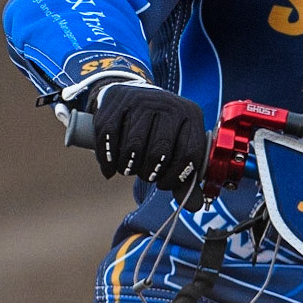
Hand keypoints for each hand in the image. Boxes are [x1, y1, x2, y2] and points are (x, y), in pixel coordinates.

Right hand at [91, 83, 205, 205]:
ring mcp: (142, 101)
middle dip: (149, 173)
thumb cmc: (159, 131)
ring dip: (128, 167)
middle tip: (144, 174)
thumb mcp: (177, 147)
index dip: (176, 177)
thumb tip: (195, 207)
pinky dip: (107, 159)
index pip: (190, 153)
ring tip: (129, 168)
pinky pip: (109, 137)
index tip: (164, 184)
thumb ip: (186, 178)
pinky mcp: (117, 102)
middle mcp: (169, 105)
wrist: (134, 96)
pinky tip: (111, 167)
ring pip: (133, 146)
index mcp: (192, 115)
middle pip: (159, 152)